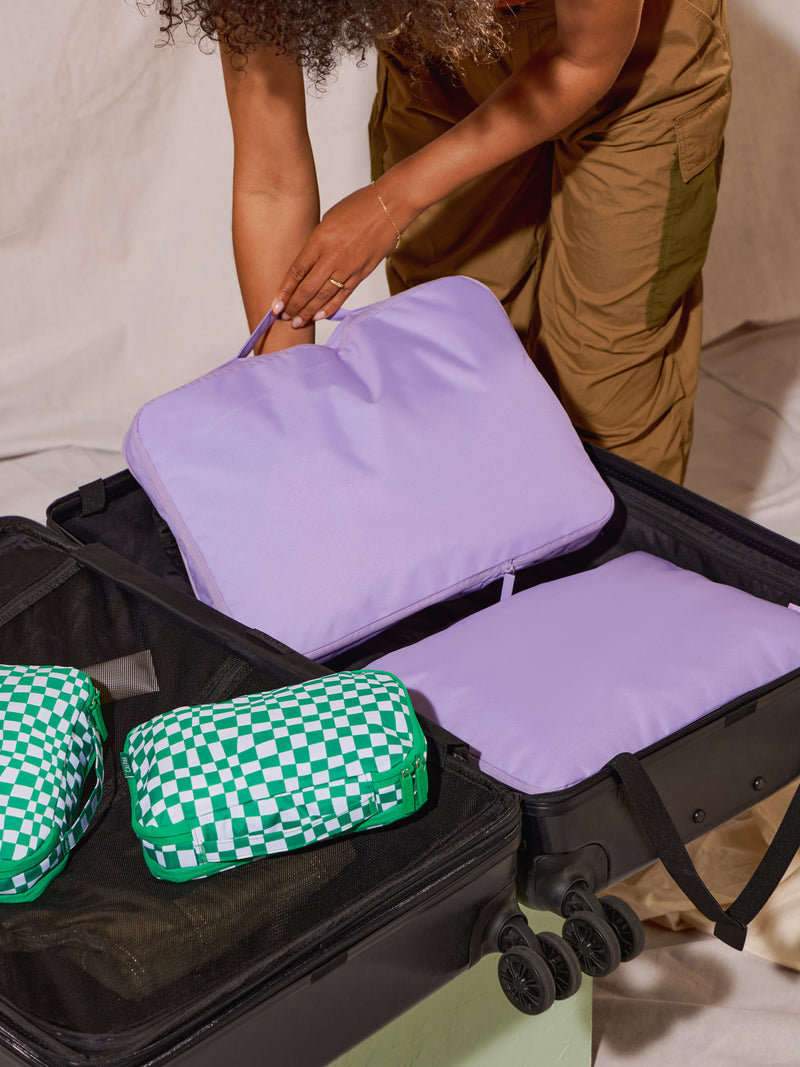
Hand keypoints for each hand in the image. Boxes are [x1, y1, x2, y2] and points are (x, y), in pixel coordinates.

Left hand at [271, 183, 402, 327]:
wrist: (390, 207)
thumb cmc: (359, 207)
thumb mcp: (328, 220)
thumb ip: (317, 243)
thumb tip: (308, 264)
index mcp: (319, 240)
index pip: (296, 272)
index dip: (284, 291)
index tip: (275, 305)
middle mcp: (332, 257)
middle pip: (307, 289)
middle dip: (293, 306)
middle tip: (283, 317)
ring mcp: (347, 267)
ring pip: (323, 296)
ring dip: (308, 312)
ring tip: (297, 323)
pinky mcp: (361, 274)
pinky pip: (342, 295)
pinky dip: (330, 308)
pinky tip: (319, 316)